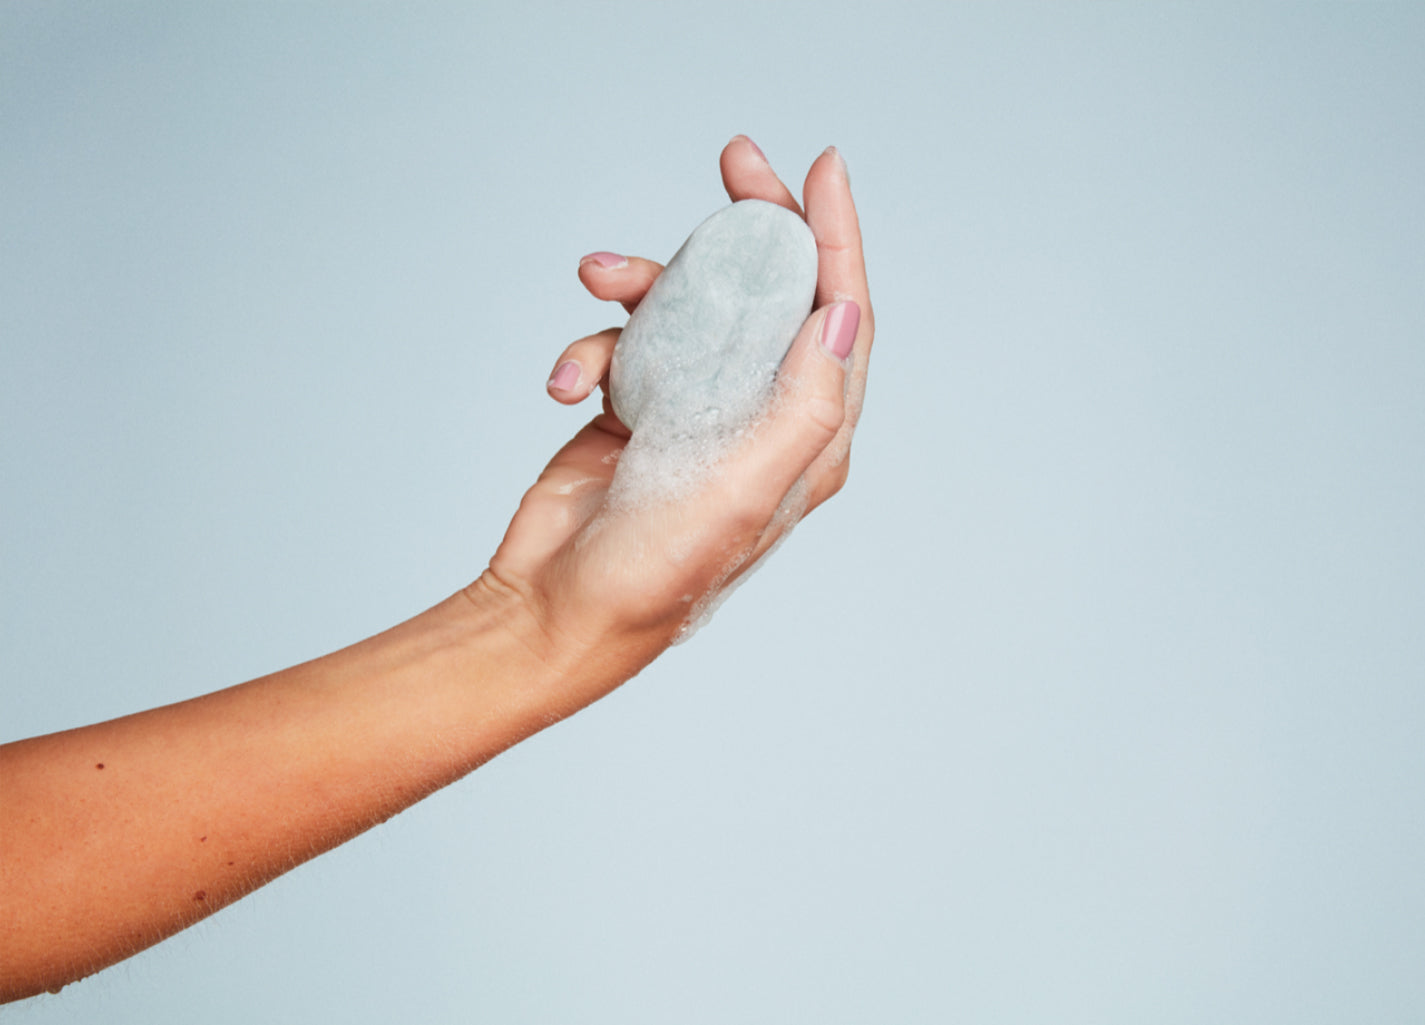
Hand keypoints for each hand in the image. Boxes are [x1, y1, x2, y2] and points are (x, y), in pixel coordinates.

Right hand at [472, 138, 874, 700]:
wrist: (556, 609)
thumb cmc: (655, 571)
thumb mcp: (742, 491)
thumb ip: (802, 404)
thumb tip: (843, 313)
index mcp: (809, 439)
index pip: (841, 319)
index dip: (838, 238)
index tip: (820, 168)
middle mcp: (761, 417)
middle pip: (774, 294)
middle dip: (754, 224)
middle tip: (734, 161)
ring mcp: (699, 409)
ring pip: (691, 307)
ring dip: (645, 282)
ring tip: (599, 276)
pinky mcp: (638, 408)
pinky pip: (624, 344)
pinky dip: (590, 347)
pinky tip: (566, 383)